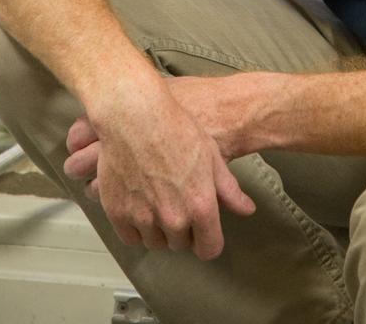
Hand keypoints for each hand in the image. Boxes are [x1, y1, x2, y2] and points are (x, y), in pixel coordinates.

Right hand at [63, 71, 254, 258]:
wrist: (134, 115)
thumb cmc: (176, 128)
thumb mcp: (211, 155)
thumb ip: (228, 189)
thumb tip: (247, 210)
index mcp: (200, 205)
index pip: (209, 249)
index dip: (208, 240)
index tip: (203, 231)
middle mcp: (173, 218)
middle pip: (181, 244)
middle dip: (182, 228)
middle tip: (176, 200)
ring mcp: (143, 218)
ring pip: (155, 242)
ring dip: (158, 229)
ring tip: (157, 199)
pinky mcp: (118, 214)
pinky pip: (130, 238)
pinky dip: (134, 226)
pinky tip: (138, 203)